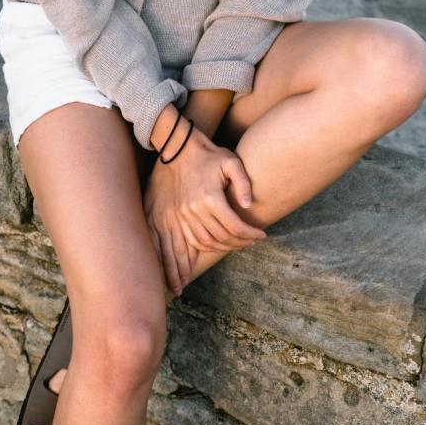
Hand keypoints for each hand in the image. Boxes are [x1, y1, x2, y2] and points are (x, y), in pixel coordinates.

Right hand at [143, 119, 266, 296]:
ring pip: (199, 245)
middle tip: (248, 243)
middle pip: (219, 239)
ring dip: (213, 254)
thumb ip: (243, 182)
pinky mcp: (164, 218)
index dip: (250, 235)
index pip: (235, 227)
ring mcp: (176, 216)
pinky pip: (175, 245)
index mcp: (209, 198)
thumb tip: (248, 205)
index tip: (261, 236)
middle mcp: (192, 210)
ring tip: (226, 254)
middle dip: (237, 245)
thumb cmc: (207, 154)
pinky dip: (181, 261)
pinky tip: (182, 277)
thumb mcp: (231, 161)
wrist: (176, 147)